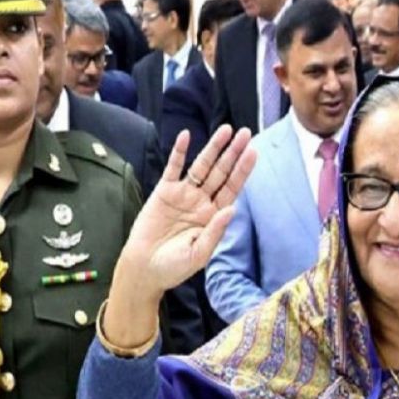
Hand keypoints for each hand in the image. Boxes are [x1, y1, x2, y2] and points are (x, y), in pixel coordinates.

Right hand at [121, 125, 255, 298]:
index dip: (242, 170)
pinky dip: (179, 152)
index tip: (253, 152)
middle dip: (233, 153)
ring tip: (226, 130)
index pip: (232, 188)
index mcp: (213, 216)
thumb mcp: (199, 254)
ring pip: (201, 166)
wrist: (144, 268)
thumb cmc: (174, 267)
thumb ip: (215, 232)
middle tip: (246, 133)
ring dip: (213, 148)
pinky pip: (173, 168)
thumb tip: (232, 209)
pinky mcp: (163, 192)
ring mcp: (183, 194)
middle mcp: (201, 201)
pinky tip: (186, 136)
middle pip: (221, 172)